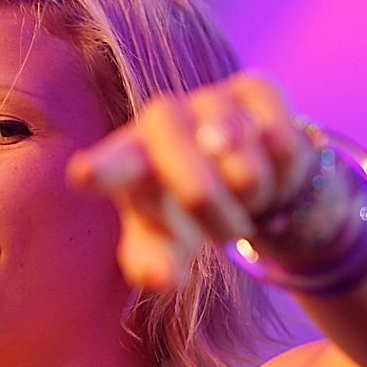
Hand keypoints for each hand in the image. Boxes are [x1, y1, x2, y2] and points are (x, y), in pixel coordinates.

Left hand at [68, 74, 314, 289]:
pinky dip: (282, 172)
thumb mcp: (165, 243)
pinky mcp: (254, 87)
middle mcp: (161, 119)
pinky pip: (282, 145)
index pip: (112, 166)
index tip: (84, 175)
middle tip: (220, 229)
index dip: (101, 171)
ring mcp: (206, 98)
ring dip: (252, 199)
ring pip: (248, 174)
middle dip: (219, 223)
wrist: (242, 170)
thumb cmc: (184, 211)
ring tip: (239, 188)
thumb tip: (162, 278)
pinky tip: (266, 161)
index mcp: (128, 160)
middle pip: (200, 192)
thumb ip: (153, 265)